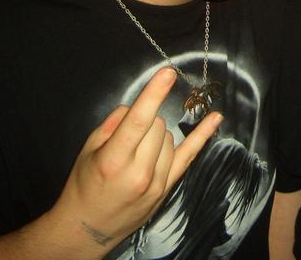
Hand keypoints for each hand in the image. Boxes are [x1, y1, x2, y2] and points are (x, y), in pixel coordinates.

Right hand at [51, 67, 221, 253]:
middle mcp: (139, 172)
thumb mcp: (88, 150)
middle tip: (128, 138)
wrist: (87, 228)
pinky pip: (190, 155)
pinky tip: (216, 117)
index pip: (139, 121)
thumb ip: (113, 124)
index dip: (154, 94)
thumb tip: (136, 107)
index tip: (168, 73)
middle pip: (157, 125)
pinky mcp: (167, 188)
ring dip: (157, 135)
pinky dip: (203, 134)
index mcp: (114, 160)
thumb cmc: (83, 185)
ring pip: (170, 137)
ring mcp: (157, 182)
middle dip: (145, 122)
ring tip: (137, 152)